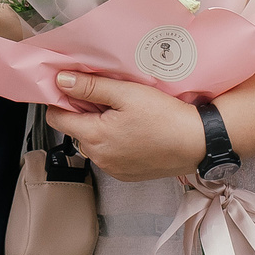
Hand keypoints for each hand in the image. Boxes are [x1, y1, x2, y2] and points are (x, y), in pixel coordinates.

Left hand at [53, 71, 207, 182]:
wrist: (198, 142)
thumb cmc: (166, 117)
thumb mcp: (126, 93)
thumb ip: (90, 87)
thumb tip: (61, 81)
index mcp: (94, 137)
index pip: (56, 118)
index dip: (63, 100)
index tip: (76, 88)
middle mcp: (99, 158)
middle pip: (75, 129)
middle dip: (85, 111)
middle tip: (110, 97)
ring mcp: (113, 169)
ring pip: (93, 141)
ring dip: (101, 126)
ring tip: (126, 113)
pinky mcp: (126, 174)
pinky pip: (109, 153)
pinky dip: (115, 140)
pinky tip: (134, 128)